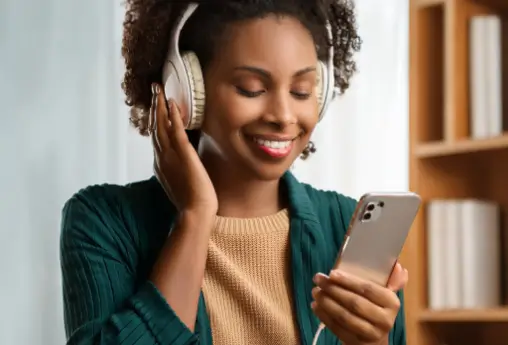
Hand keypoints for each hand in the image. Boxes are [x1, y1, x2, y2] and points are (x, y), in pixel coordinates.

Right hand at [149, 83, 217, 214]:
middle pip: (154, 127)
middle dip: (154, 106)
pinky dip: (173, 117)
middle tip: (154, 88)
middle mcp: (162, 158)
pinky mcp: (184, 156)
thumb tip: (181, 161)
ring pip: (161, 126)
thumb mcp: (179, 181)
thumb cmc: (191, 200)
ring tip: (159, 90)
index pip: (156, 137)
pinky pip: (176, 132)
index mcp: (161, 164)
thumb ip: (177, 168)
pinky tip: (172, 103)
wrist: (195, 212)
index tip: (155, 106)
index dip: (154, 119)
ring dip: (160, 106)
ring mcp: (170, 156)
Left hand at [311, 262, 407, 344]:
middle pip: (354, 302)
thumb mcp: (383, 294)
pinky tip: (315, 305)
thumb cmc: (376, 309)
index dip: (348, 281)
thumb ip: (391, 280)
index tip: (331, 273)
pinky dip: (324, 315)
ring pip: (344, 316)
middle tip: (318, 279)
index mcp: (391, 302)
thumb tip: (399, 267)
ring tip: (315, 291)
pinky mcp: (357, 343)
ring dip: (326, 302)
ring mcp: (371, 334)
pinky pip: (337, 328)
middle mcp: (384, 319)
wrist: (375, 340)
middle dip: (333, 289)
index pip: (367, 289)